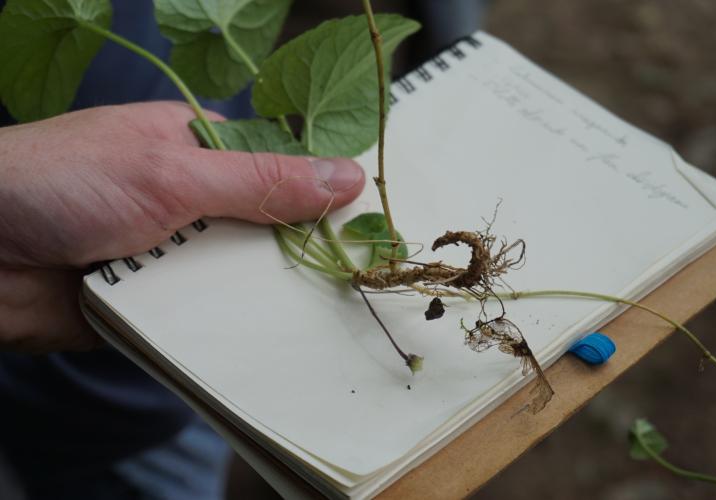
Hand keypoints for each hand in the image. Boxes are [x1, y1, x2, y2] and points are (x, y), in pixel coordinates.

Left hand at [0, 101, 364, 351]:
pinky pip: (209, 316)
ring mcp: (175, 253)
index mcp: (199, 150)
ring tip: (332, 318)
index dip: (323, 195)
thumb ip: (260, 181)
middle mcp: (193, 201)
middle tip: (359, 282)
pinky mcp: (158, 302)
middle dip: (300, 253)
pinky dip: (230, 328)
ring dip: (265, 296)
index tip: (371, 224)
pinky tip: (273, 343)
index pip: (281, 169)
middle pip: (268, 229)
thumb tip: (347, 177)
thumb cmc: (62, 183)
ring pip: (241, 278)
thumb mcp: (173, 172)